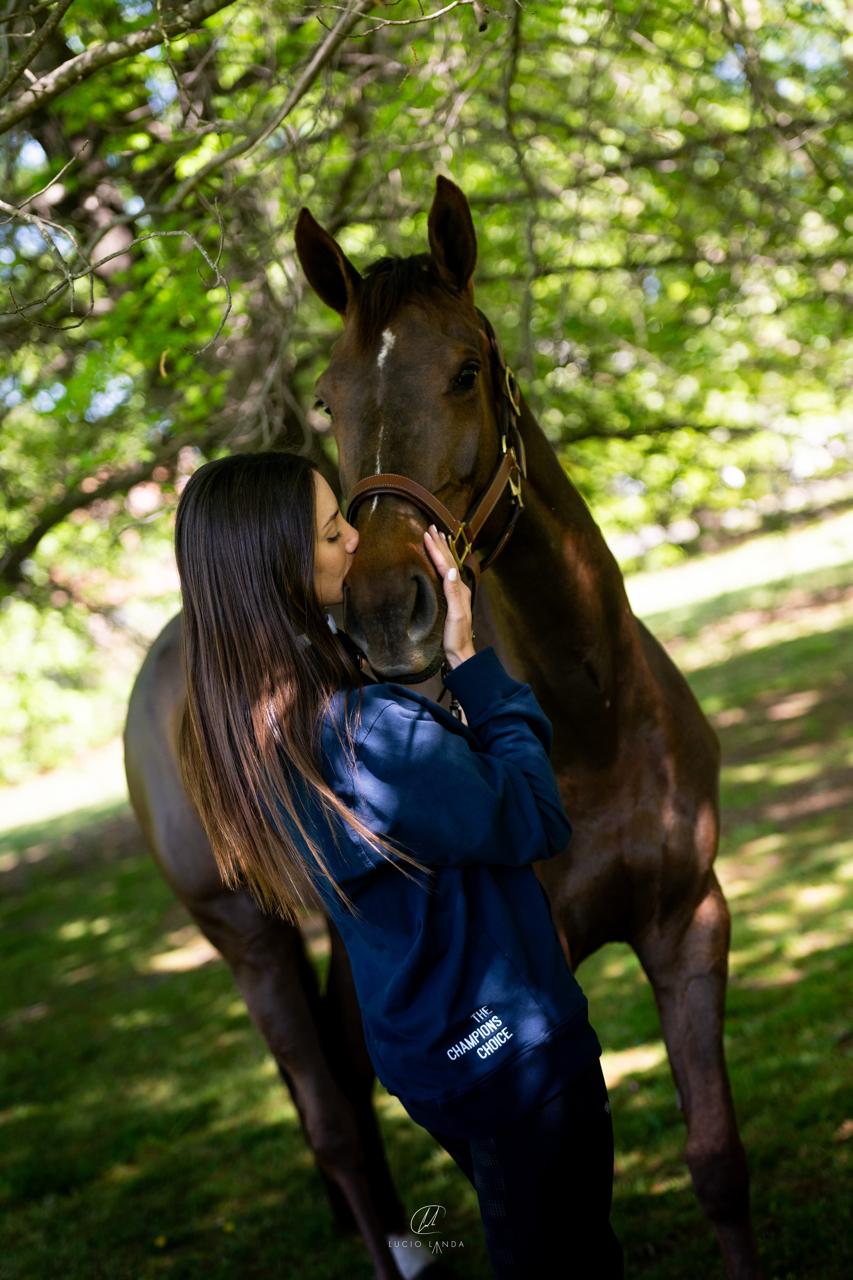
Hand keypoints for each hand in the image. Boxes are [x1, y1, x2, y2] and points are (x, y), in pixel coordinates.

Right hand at [423, 524, 475, 668]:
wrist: (460, 653)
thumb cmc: (456, 637)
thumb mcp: (455, 615)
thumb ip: (453, 593)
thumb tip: (450, 570)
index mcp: (459, 589)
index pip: (446, 564)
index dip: (436, 550)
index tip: (427, 534)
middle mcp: (459, 588)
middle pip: (448, 561)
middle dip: (439, 544)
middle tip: (431, 527)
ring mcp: (456, 593)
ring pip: (448, 565)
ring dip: (442, 550)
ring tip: (437, 536)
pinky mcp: (451, 598)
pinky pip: (445, 574)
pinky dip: (442, 562)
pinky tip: (440, 561)